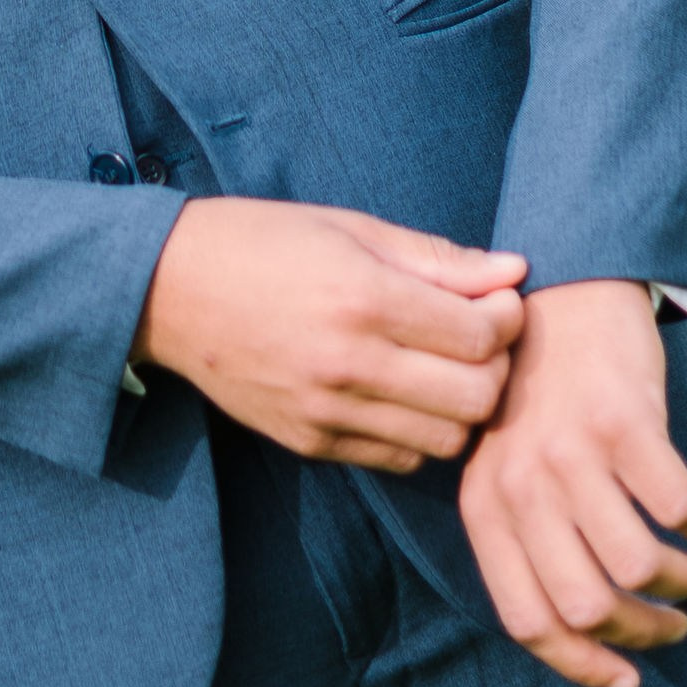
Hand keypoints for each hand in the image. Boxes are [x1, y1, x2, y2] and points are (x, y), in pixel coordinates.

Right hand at [133, 198, 526, 469]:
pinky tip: (401, 394)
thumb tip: (516, 271)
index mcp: (364, 297)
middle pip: (477, 397)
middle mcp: (349, 363)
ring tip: (442, 369)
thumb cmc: (265, 242)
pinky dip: (417, 431)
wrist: (170, 289)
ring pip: (446, 441)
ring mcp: (328, 411)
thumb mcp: (352, 228)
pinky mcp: (311, 442)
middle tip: (477, 338)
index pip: (482, 336)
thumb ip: (439, 257)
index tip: (496, 300)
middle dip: (495, 367)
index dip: (508, 318)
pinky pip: (399, 458)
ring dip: (460, 407)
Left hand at [459, 278, 686, 686]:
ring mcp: (570, 452)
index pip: (527, 619)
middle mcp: (520, 484)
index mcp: (486, 505)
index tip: (627, 681)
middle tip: (676, 623)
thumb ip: (533, 536)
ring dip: (686, 583)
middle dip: (645, 632)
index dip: (582, 666)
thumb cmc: (546, 394)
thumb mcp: (513, 464)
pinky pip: (679, 508)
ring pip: (638, 567)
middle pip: (588, 607)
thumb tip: (588, 634)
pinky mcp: (623, 422)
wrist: (565, 291)